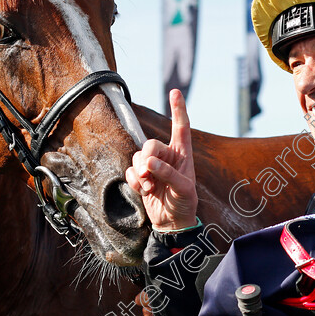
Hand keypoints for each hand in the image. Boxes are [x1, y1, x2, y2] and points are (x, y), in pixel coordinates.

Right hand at [126, 89, 197, 230]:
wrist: (171, 223)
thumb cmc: (184, 204)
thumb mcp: (183, 190)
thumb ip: (168, 174)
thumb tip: (149, 164)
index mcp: (183, 154)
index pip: (181, 127)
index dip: (178, 109)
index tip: (175, 92)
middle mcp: (167, 156)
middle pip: (150, 144)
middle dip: (147, 159)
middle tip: (148, 176)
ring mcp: (153, 166)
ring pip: (138, 157)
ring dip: (140, 174)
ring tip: (150, 187)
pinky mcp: (141, 177)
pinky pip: (130, 171)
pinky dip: (134, 181)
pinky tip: (144, 191)